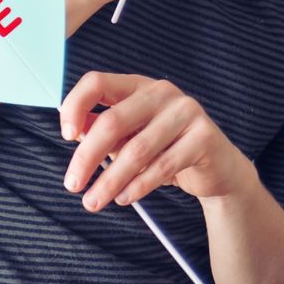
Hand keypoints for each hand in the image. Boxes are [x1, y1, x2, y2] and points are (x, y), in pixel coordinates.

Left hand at [59, 73, 252, 211]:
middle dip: (86, 157)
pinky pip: (163, 166)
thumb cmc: (167, 149)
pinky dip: (138, 186)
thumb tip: (73, 131)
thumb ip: (102, 130)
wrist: (216, 167)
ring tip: (94, 201)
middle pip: (113, 121)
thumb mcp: (130, 137)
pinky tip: (125, 197)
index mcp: (139, 87)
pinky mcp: (203, 137)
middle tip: (73, 185)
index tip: (66, 136)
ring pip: (136, 150)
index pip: (97, 83)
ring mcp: (187, 112)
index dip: (75, 106)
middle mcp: (163, 93)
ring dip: (110, 180)